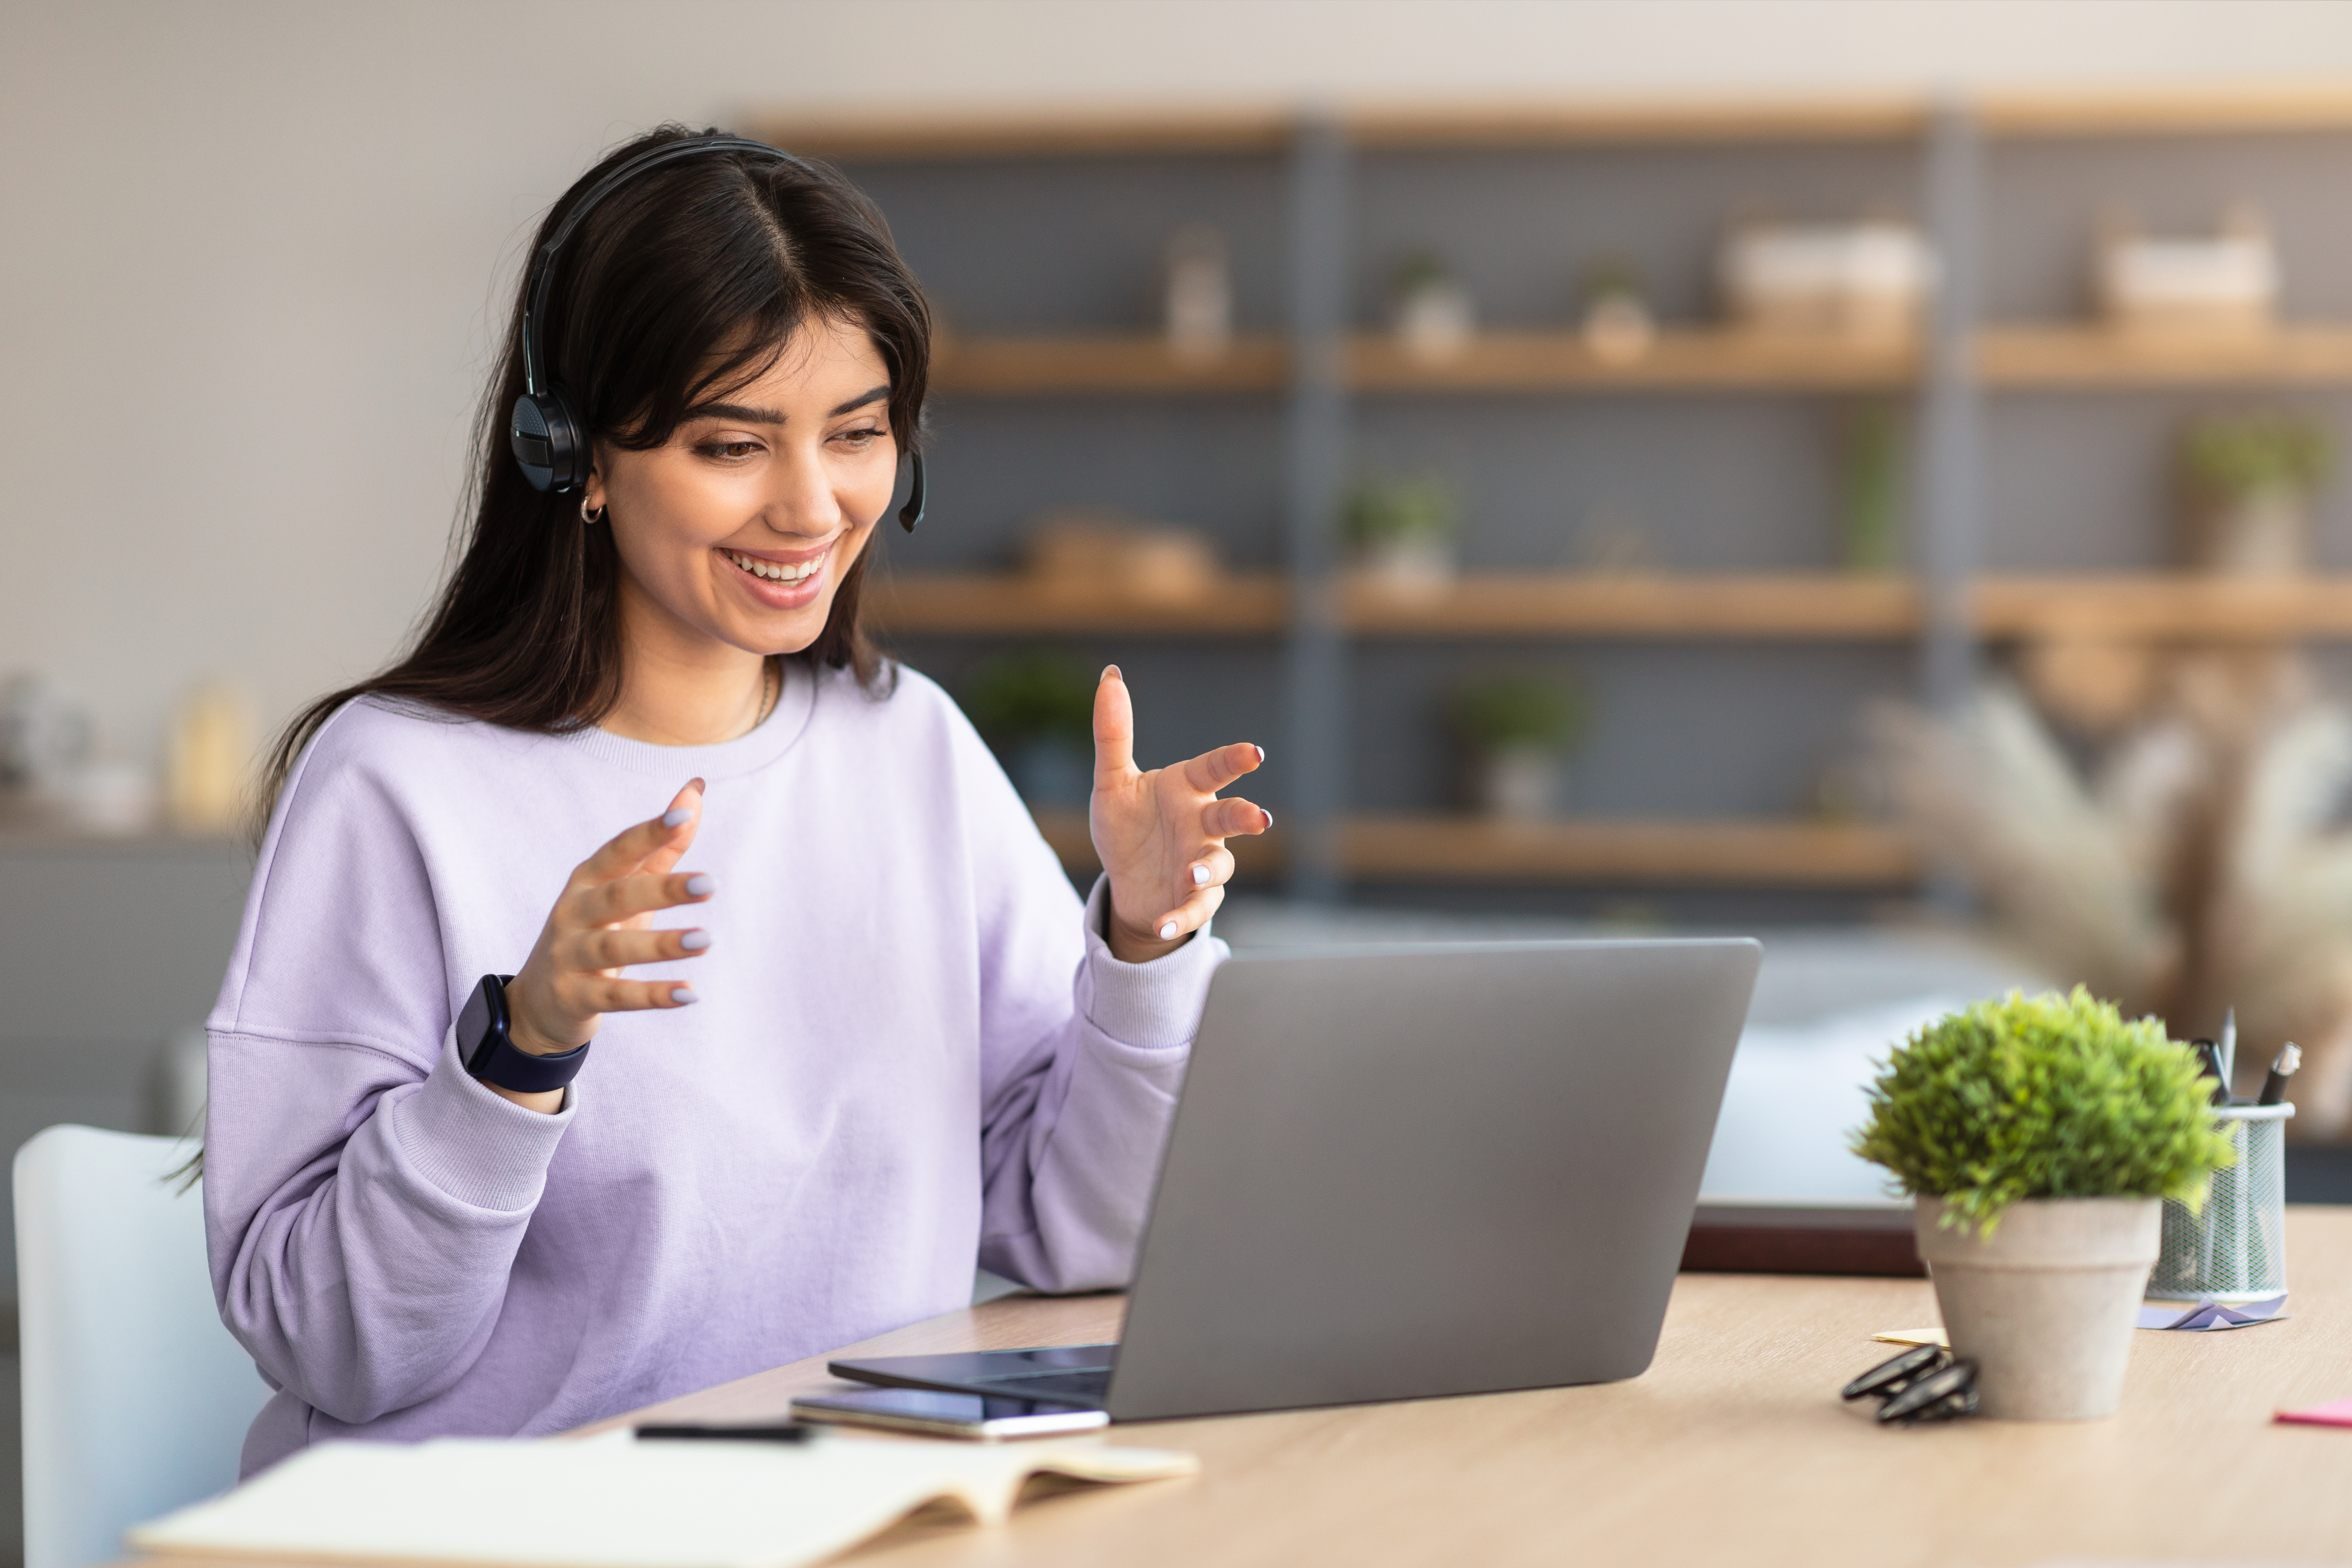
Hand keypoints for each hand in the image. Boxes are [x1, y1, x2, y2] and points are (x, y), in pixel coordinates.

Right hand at [497, 779, 713, 1108]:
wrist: (540, 1001)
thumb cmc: (595, 931)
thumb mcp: (624, 888)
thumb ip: (661, 845)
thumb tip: (695, 788)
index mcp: (587, 880)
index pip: (619, 850)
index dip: (650, 832)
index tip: (685, 813)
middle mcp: (573, 912)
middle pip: (618, 896)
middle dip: (664, 889)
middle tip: (710, 882)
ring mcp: (569, 956)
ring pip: (614, 947)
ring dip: (662, 944)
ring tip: (705, 938)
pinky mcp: (574, 996)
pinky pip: (616, 996)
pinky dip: (652, 995)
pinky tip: (689, 993)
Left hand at [1088, 665, 1270, 963]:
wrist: (1126, 883)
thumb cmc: (1128, 826)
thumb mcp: (1112, 782)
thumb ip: (1113, 734)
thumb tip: (1109, 675)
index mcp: (1186, 789)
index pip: (1214, 768)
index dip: (1234, 759)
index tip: (1254, 752)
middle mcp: (1202, 823)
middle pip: (1230, 815)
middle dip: (1245, 815)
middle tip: (1258, 818)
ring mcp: (1202, 861)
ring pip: (1219, 864)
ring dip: (1207, 871)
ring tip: (1192, 877)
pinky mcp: (1194, 898)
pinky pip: (1194, 908)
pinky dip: (1180, 916)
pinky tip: (1161, 923)